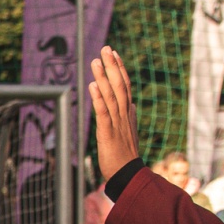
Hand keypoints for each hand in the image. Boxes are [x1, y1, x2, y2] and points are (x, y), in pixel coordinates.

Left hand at [88, 46, 142, 181]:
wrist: (129, 175)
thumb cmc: (126, 155)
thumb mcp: (128, 132)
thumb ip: (129, 117)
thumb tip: (130, 104)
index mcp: (127, 113)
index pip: (125, 86)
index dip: (120, 69)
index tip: (115, 54)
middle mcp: (123, 115)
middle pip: (119, 86)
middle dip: (112, 66)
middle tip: (106, 48)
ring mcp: (117, 123)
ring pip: (111, 96)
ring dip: (103, 77)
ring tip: (96, 61)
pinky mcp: (108, 133)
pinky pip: (103, 113)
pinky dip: (98, 98)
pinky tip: (93, 86)